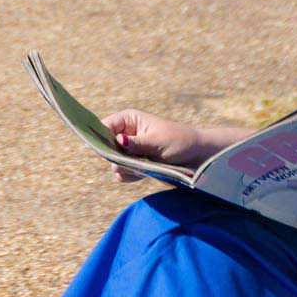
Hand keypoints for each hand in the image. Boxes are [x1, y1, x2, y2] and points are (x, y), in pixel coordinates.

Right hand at [102, 109, 219, 178]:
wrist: (197, 156)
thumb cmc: (179, 141)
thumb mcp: (157, 142)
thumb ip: (136, 143)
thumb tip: (117, 141)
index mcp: (129, 120)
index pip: (104, 126)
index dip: (99, 137)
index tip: (103, 150)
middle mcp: (126, 134)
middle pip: (106, 147)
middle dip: (116, 157)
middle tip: (132, 161)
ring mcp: (130, 150)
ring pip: (114, 162)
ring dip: (125, 168)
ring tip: (142, 166)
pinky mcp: (135, 164)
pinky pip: (123, 173)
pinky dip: (130, 176)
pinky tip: (143, 173)